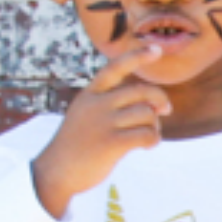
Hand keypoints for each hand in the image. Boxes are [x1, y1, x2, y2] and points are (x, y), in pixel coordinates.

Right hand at [31, 40, 171, 218]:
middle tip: (165, 110)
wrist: (56, 172)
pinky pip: (146, 135)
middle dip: (159, 99)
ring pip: (147, 114)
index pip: (115, 68)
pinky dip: (153, 140)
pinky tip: (147, 146)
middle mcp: (97, 104)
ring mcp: (104, 123)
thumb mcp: (84, 115)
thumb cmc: (76, 146)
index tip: (156, 49)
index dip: (137, 57)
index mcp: (90, 94)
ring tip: (147, 136)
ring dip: (155, 125)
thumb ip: (108, 105)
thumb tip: (149, 106)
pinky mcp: (112, 143)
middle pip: (141, 91)